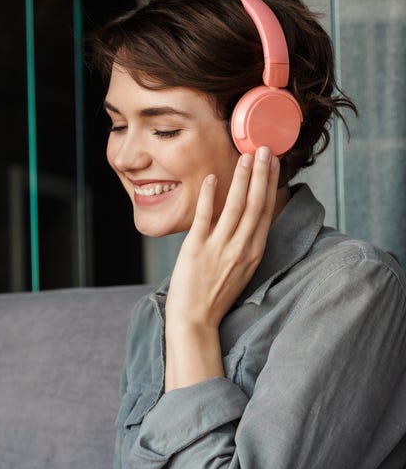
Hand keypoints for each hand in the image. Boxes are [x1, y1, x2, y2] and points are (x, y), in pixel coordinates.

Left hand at [164, 146, 279, 390]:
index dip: (270, 184)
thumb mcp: (240, 268)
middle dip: (261, 173)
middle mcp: (241, 248)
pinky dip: (209, 196)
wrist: (195, 320)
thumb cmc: (215, 294)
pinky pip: (205, 217)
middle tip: (264, 148)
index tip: (273, 162)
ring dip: (242, 179)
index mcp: (254, 252)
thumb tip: (245, 218)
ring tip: (245, 156)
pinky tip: (211, 178)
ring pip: (236, 206)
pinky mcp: (197, 249)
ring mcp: (219, 248)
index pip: (266, 211)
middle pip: (256, 204)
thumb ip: (244, 244)